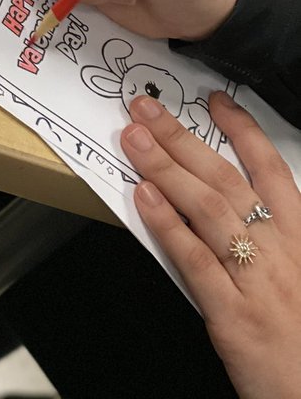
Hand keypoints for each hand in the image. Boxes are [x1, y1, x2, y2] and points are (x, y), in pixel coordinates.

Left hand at [122, 91, 300, 398]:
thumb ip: (271, 235)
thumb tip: (229, 198)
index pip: (271, 167)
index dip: (241, 129)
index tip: (212, 99)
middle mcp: (282, 251)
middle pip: (227, 179)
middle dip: (182, 138)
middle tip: (145, 108)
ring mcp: (257, 281)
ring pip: (207, 209)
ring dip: (165, 168)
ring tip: (132, 139)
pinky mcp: (234, 315)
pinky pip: (195, 260)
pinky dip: (167, 225)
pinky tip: (142, 197)